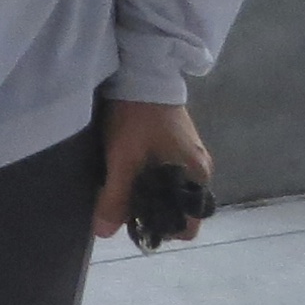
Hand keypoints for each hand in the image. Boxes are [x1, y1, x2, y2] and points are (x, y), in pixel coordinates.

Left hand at [93, 101, 213, 243]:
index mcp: (196, 176)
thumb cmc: (138, 116)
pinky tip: (129, 175)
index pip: (188, 224)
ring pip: (169, 194)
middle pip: (177, 211)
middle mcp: (199, 170)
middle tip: (124, 208)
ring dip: (147, 199)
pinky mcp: (177, 146)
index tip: (139, 225)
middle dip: (151, 216)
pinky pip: (165, 177)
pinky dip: (148, 183)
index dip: (162, 230)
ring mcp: (189, 156)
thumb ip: (116, 197)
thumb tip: (105, 233)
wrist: (144, 70)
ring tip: (123, 190)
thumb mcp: (123, 159)